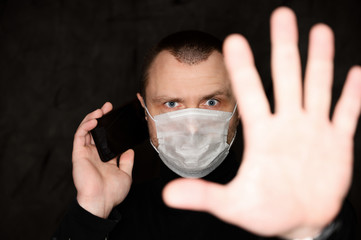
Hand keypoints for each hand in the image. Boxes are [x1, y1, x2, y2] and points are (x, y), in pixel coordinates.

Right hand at [72, 102, 133, 217]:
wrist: (101, 201)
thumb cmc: (112, 192)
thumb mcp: (125, 174)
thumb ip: (127, 161)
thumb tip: (129, 150)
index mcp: (104, 157)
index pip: (106, 137)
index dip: (109, 126)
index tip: (116, 116)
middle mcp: (94, 153)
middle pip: (95, 130)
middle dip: (100, 117)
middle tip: (108, 107)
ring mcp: (86, 153)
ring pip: (86, 130)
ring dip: (92, 118)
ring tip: (101, 111)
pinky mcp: (78, 154)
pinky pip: (80, 136)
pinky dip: (85, 126)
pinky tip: (94, 120)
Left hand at [162, 7, 360, 238]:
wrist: (300, 222)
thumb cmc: (267, 213)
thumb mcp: (234, 205)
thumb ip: (205, 196)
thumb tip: (167, 195)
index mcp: (263, 135)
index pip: (250, 92)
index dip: (242, 66)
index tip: (234, 39)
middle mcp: (287, 125)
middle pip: (286, 77)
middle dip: (285, 46)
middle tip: (282, 14)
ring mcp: (313, 131)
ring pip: (317, 87)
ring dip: (320, 60)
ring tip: (320, 30)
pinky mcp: (337, 143)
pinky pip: (347, 114)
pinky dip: (352, 95)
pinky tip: (356, 72)